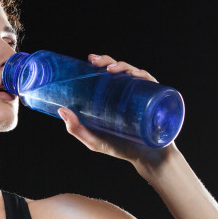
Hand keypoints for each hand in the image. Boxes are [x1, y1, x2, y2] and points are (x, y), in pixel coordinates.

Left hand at [57, 53, 173, 168]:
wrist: (146, 159)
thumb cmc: (120, 148)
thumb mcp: (94, 140)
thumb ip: (77, 129)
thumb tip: (61, 110)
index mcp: (114, 98)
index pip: (107, 76)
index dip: (100, 64)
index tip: (89, 59)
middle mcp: (128, 93)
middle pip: (119, 70)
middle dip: (107, 61)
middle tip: (94, 61)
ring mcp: (142, 96)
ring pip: (134, 73)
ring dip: (123, 66)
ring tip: (110, 69)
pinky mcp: (156, 100)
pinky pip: (151, 83)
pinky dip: (143, 76)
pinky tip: (134, 75)